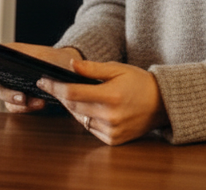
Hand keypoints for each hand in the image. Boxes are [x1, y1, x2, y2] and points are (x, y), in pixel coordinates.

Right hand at [0, 43, 81, 112]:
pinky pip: (18, 108)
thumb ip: (30, 59)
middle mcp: (7, 73)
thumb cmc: (54, 59)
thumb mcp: (43, 55)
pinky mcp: (24, 100)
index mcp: (8, 56)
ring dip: (20, 104)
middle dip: (8, 95)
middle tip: (22, 98)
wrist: (70, 71)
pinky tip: (42, 104)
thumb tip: (20, 66)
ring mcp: (14, 87)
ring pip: (7, 100)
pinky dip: (28, 108)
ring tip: (40, 102)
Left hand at [36, 59, 168, 145]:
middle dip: (61, 95)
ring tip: (70, 95)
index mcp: (111, 96)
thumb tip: (72, 65)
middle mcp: (110, 116)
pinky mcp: (113, 140)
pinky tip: (88, 108)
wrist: (161, 103)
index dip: (55, 87)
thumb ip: (92, 69)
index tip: (44, 81)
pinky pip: (90, 129)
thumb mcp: (117, 69)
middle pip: (73, 107)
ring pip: (80, 119)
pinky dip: (85, 118)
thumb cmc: (139, 82)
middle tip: (53, 85)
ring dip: (72, 107)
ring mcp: (112, 130)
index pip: (72, 93)